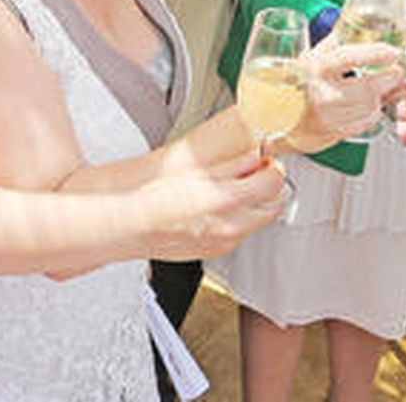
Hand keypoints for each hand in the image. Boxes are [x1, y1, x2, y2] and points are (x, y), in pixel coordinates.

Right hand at [135, 149, 283, 260]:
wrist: (130, 225)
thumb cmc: (153, 196)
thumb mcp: (197, 169)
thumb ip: (233, 164)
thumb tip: (255, 155)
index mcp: (226, 200)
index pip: (274, 182)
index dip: (273, 167)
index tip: (266, 160)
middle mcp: (231, 226)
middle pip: (275, 205)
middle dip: (270, 188)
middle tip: (257, 173)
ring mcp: (225, 242)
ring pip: (260, 221)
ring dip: (256, 204)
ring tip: (235, 189)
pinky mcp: (217, 251)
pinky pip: (242, 233)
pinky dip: (240, 219)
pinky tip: (219, 208)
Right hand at [290, 40, 404, 146]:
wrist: (280, 120)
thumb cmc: (297, 84)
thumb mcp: (309, 58)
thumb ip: (333, 43)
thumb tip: (356, 22)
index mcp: (315, 69)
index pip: (348, 58)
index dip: (375, 54)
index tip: (394, 52)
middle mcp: (322, 94)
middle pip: (369, 88)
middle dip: (390, 79)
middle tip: (399, 71)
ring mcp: (329, 117)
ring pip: (372, 107)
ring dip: (385, 96)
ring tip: (387, 87)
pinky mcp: (336, 133)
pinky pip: (368, 122)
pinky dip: (375, 111)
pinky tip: (372, 104)